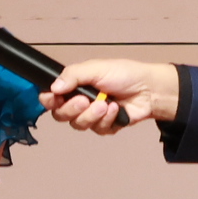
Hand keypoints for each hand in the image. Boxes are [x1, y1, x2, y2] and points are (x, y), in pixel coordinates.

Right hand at [47, 58, 179, 135]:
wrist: (148, 89)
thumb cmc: (124, 74)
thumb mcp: (96, 68)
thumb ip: (73, 75)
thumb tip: (54, 86)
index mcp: (73, 86)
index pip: (50, 98)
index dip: (49, 100)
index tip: (55, 97)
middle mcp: (79, 103)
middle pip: (60, 115)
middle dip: (72, 109)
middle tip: (85, 100)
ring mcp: (91, 116)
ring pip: (78, 125)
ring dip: (92, 115)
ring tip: (106, 104)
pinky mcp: (105, 127)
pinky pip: (98, 130)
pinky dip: (107, 120)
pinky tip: (116, 109)